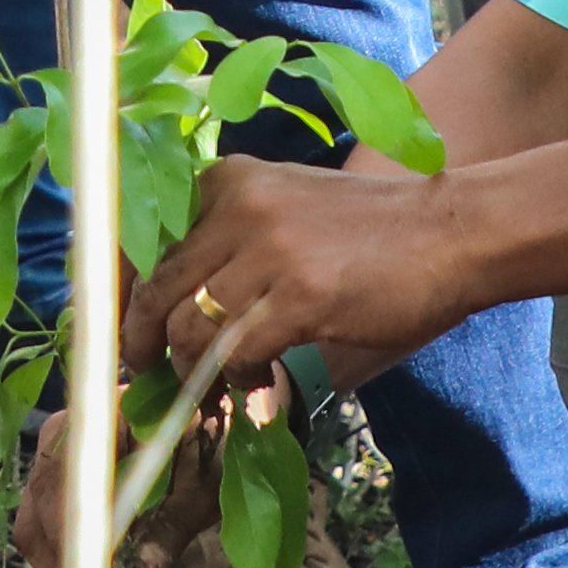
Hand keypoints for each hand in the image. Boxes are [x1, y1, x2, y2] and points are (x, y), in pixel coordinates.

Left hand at [137, 153, 476, 394]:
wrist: (452, 232)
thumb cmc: (371, 232)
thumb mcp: (285, 210)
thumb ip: (227, 245)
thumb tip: (164, 310)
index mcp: (226, 181)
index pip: (137, 240)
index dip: (115, 297)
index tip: (115, 334)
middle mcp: (237, 206)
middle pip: (152, 291)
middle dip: (140, 345)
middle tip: (151, 377)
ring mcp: (268, 250)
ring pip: (186, 329)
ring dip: (192, 372)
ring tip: (215, 386)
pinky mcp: (300, 296)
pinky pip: (234, 353)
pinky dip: (236, 380)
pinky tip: (258, 382)